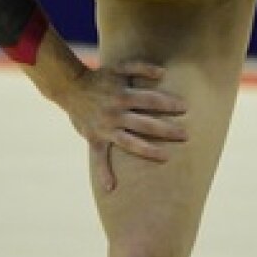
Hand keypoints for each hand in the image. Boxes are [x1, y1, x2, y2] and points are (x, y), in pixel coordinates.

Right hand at [58, 59, 187, 192]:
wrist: (70, 87)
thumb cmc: (99, 77)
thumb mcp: (119, 67)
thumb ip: (141, 67)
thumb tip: (163, 72)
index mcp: (123, 95)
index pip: (151, 100)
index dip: (169, 102)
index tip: (186, 108)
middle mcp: (116, 113)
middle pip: (145, 123)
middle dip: (166, 129)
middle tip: (186, 135)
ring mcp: (105, 128)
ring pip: (129, 142)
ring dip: (148, 150)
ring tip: (166, 157)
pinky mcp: (94, 138)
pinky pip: (99, 158)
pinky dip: (103, 173)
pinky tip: (110, 188)